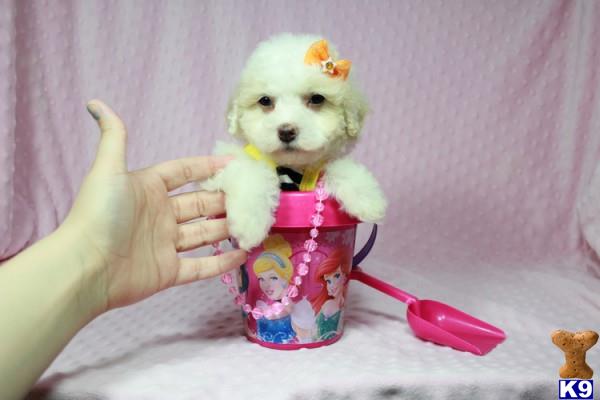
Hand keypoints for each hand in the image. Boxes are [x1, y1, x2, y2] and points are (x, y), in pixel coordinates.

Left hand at [62, 99, 246, 312]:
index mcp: (149, 189)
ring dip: (227, 228)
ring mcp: (166, 245)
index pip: (183, 173)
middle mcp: (160, 215)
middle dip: (225, 198)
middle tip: (251, 196)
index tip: (233, 163)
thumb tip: (96, 102)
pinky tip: (243, 254)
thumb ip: (114, 137)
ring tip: (254, 223)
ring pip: (205, 233)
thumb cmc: (100, 214)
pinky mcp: (169, 272)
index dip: (206, 167)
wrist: (86, 266)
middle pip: (200, 203)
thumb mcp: (109, 170)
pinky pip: (201, 266)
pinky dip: (222, 262)